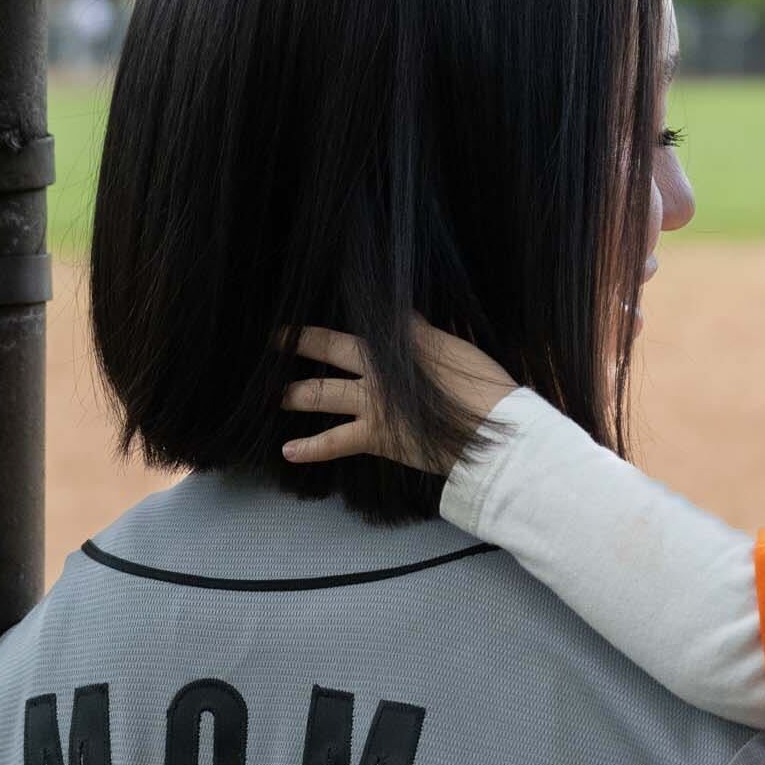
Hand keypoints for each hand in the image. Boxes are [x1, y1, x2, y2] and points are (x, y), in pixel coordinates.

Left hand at [280, 318, 519, 473]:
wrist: (491, 429)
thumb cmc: (484, 388)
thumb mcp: (457, 350)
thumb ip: (427, 334)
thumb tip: (408, 317)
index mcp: (400, 340)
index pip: (366, 320)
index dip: (344, 318)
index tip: (322, 311)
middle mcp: (380, 366)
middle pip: (331, 346)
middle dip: (301, 342)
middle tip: (275, 338)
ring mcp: (374, 400)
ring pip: (322, 392)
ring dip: (294, 394)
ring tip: (273, 396)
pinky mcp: (376, 435)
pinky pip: (335, 441)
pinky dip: (311, 448)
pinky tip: (287, 452)